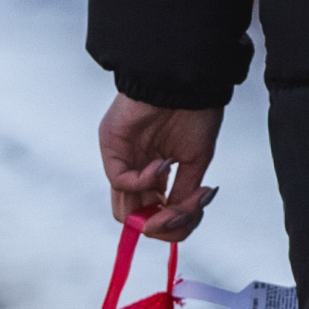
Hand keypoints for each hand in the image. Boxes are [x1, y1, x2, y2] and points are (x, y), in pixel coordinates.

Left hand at [99, 93, 221, 241]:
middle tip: (178, 218)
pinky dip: (145, 181)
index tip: (189, 218)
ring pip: (122, 209)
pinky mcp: (111, 146)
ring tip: (173, 203)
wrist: (188, 80)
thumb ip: (183, 194)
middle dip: (161, 227)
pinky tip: (164, 165)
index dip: (170, 227)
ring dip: (152, 214)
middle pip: (135, 219)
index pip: (152, 215)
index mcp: (155, 173)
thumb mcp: (196, 162)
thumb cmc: (195, 112)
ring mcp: (121, 160)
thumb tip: (176, 221)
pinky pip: (120, 180)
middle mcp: (135, 170)